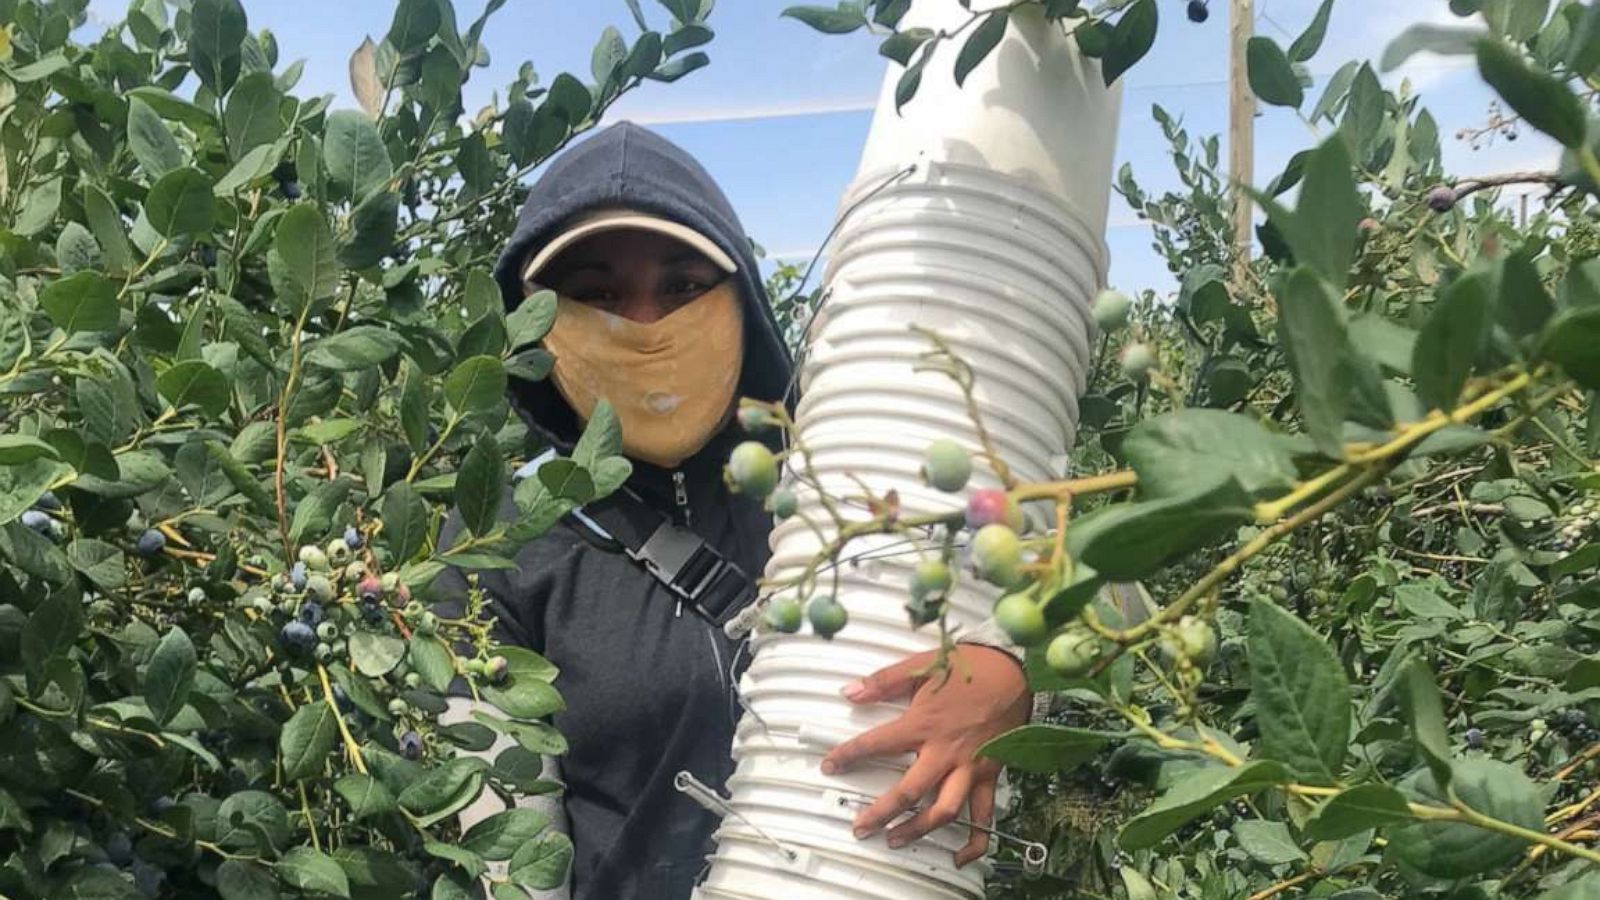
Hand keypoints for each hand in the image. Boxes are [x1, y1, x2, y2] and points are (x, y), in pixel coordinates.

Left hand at [820, 644, 1030, 866]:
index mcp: (923, 724)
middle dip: (881, 812)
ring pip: (943, 810)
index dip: (849, 755)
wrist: (1015, 670)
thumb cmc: (968, 666)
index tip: (829, 765)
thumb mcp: (922, 665)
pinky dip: (975, 839)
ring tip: (895, 839)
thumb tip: (849, 692)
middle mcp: (945, 751)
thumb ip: (884, 681)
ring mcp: (969, 767)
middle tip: (860, 827)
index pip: (877, 744)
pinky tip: (960, 856)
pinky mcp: (990, 774)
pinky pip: (984, 814)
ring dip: (918, 829)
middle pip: (908, 791)